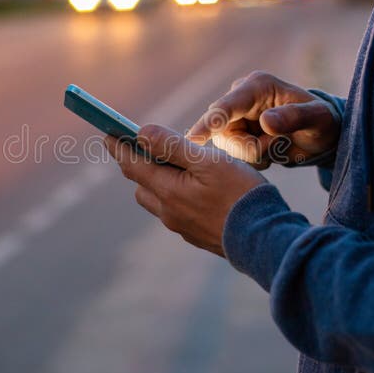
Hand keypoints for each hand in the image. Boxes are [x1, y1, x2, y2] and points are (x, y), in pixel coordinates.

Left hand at [105, 124, 264, 256]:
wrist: (266, 240)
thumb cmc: (240, 195)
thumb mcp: (208, 162)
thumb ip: (172, 146)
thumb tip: (141, 133)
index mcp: (168, 191)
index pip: (132, 164)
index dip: (118, 147)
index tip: (107, 133)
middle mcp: (169, 212)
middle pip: (141, 185)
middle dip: (138, 164)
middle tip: (143, 146)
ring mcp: (182, 227)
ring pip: (158, 200)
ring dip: (157, 182)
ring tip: (174, 165)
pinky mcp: (197, 235)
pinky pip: (176, 212)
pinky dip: (176, 196)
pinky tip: (196, 189)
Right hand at [187, 71, 339, 168]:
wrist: (321, 135)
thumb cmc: (322, 122)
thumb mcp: (317, 119)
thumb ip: (293, 118)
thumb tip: (265, 122)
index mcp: (257, 86)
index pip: (225, 106)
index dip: (208, 123)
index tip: (193, 140)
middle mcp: (241, 98)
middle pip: (223, 131)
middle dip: (249, 147)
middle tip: (278, 146)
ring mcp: (236, 116)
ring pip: (228, 145)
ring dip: (254, 154)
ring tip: (279, 146)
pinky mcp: (236, 132)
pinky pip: (233, 153)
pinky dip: (253, 158)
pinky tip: (271, 151)